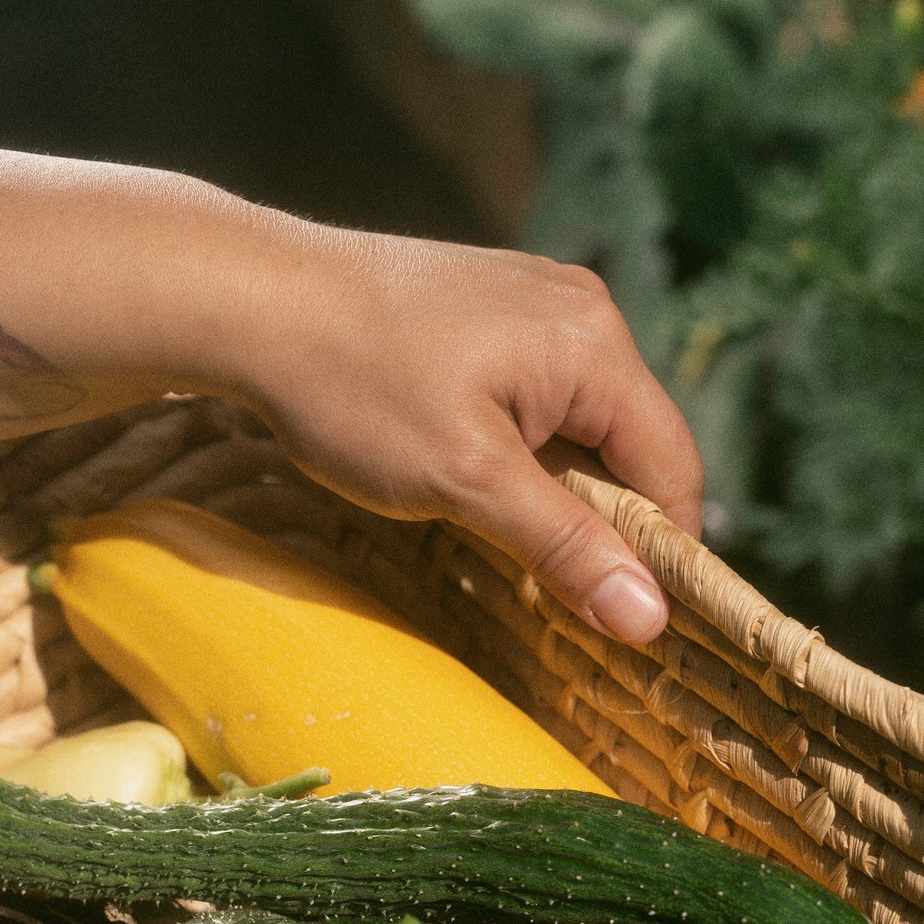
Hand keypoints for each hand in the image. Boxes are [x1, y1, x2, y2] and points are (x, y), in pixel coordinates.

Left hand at [226, 227, 701, 644]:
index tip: (628, 623)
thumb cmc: (354, 388)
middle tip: (542, 581)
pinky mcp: (492, 308)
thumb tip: (651, 618)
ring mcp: (536, 302)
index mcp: (594, 344)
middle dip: (601, 520)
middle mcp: (582, 311)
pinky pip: (539, 396)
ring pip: (581, 426)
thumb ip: (565, 547)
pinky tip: (466, 472)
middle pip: (632, 446)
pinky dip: (520, 450)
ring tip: (489, 520)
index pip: (673, 468)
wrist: (250, 301)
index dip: (661, 553)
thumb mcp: (467, 482)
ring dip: (554, 488)